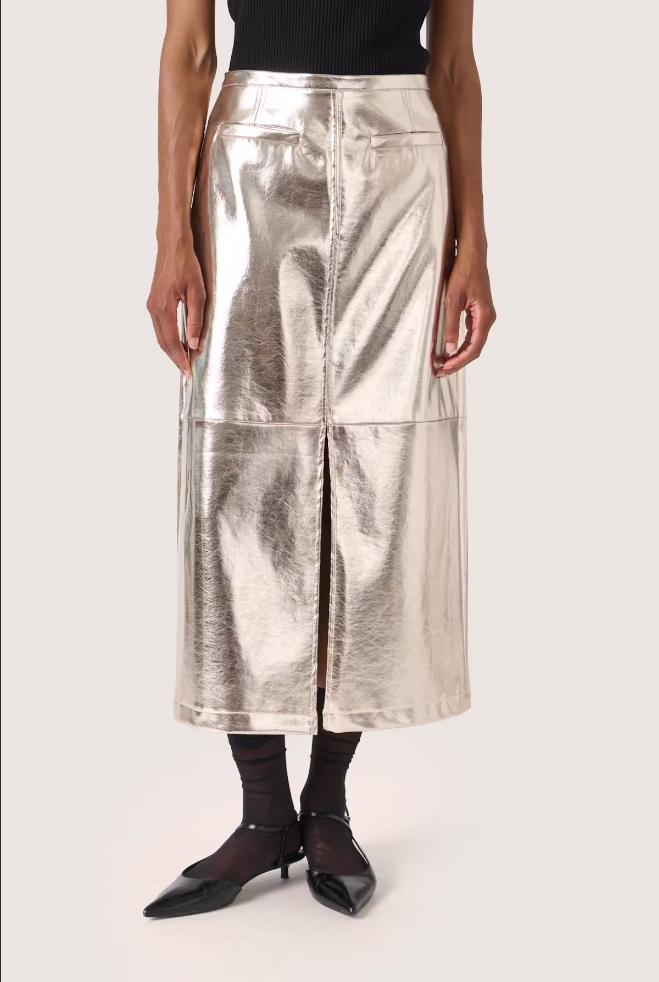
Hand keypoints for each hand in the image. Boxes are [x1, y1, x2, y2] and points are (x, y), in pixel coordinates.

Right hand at [146, 235, 205, 377]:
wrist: (173, 245)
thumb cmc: (186, 265)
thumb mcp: (198, 294)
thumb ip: (196, 321)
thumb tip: (195, 344)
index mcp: (164, 308)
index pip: (172, 342)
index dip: (180, 359)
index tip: (188, 371)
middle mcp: (154, 309)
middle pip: (163, 342)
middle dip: (175, 358)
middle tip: (187, 370)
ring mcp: (152, 305)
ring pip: (161, 336)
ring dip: (172, 349)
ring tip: (185, 359)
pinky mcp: (154, 302)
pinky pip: (160, 327)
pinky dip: (169, 338)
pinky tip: (180, 342)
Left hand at [433, 251, 495, 376]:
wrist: (472, 254)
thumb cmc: (463, 272)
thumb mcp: (452, 300)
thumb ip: (451, 325)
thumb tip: (449, 349)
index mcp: (484, 317)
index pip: (474, 348)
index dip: (459, 361)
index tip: (445, 368)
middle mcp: (487, 319)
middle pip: (475, 349)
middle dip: (458, 362)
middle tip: (440, 371)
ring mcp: (484, 316)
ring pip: (473, 343)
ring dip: (459, 355)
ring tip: (443, 365)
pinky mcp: (478, 313)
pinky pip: (472, 335)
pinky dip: (461, 345)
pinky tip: (449, 350)